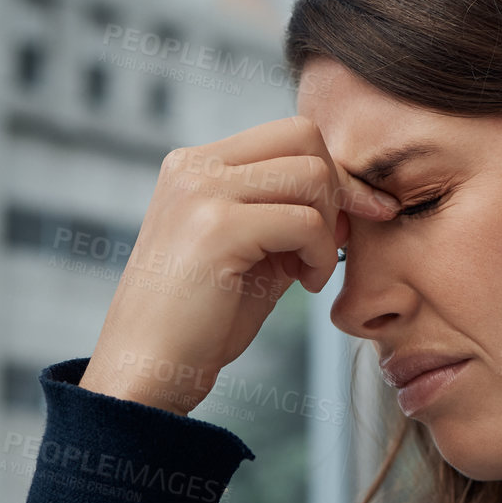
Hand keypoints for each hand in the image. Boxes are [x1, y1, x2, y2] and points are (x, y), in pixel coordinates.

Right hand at [80, 115, 399, 412]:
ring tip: (310, 272)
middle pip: (303, 136)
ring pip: (311, 175)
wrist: (150, 369)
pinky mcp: (217, 229)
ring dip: (329, 229)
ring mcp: (201, 192)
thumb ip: (290, 218)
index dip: (332, 174)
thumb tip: (351, 200)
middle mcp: (194, 167)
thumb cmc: (201, 322)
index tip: (349, 221)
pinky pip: (306, 223)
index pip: (287, 133)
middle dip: (337, 190)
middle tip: (331, 245)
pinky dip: (322, 257)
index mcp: (196, 166)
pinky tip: (306, 286)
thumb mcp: (253, 255)